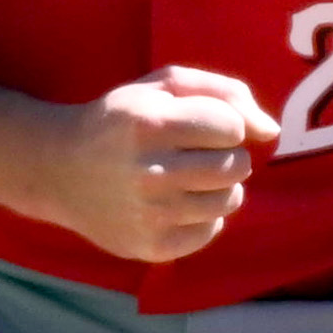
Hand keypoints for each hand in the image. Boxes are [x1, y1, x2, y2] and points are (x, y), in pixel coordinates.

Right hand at [45, 66, 279, 261]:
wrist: (61, 169)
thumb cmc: (124, 119)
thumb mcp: (164, 86)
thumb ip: (225, 93)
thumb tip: (272, 132)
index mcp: (149, 124)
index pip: (231, 127)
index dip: (224, 123)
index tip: (200, 124)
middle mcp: (149, 172)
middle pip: (235, 165)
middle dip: (228, 154)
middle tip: (199, 151)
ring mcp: (149, 215)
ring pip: (230, 199)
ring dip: (221, 184)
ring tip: (191, 175)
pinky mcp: (151, 247)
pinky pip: (211, 230)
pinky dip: (205, 215)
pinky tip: (177, 202)